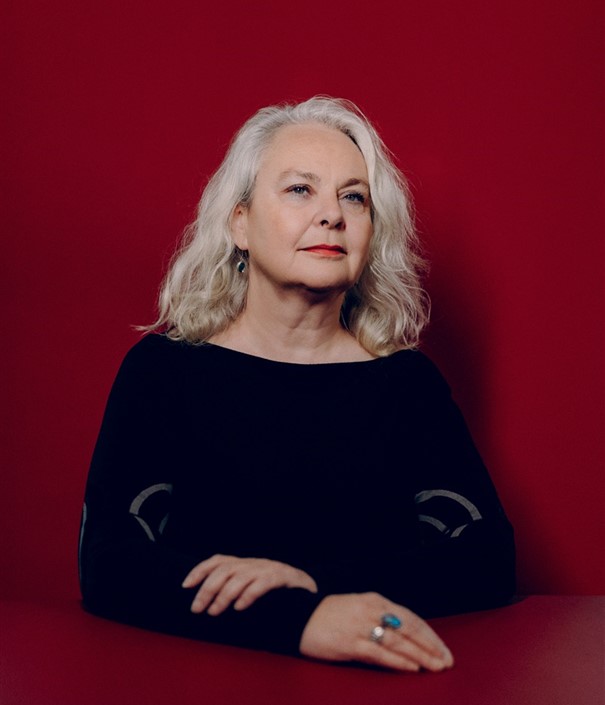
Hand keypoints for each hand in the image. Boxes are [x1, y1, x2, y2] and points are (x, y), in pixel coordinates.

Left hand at [182, 554, 317, 615]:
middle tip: (197, 608)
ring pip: (241, 576)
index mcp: (247, 564)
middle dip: (207, 588)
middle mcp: (255, 563)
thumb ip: (235, 590)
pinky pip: (263, 584)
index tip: (185, 585)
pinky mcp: (283, 578)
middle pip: (225, 569)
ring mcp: (270, 569)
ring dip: (224, 595)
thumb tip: (206, 604)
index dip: (200, 570)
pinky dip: (249, 595)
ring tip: (214, 611)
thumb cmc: (278, 595)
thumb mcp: (253, 588)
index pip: (219, 560)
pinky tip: (240, 608)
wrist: (311, 593)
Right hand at [299, 593, 453, 672]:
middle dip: (431, 645)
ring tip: (436, 667)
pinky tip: (411, 668)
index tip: (444, 649)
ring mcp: (360, 626)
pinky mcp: (349, 643)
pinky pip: (378, 652)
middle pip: (408, 628)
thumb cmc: (331, 615)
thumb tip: (408, 636)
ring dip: (420, 655)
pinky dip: (397, 660)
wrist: (298, 616)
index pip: (410, 617)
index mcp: (375, 601)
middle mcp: (370, 610)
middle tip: (447, 661)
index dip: (429, 634)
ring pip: (398, 641)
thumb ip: (381, 618)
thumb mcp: (359, 608)